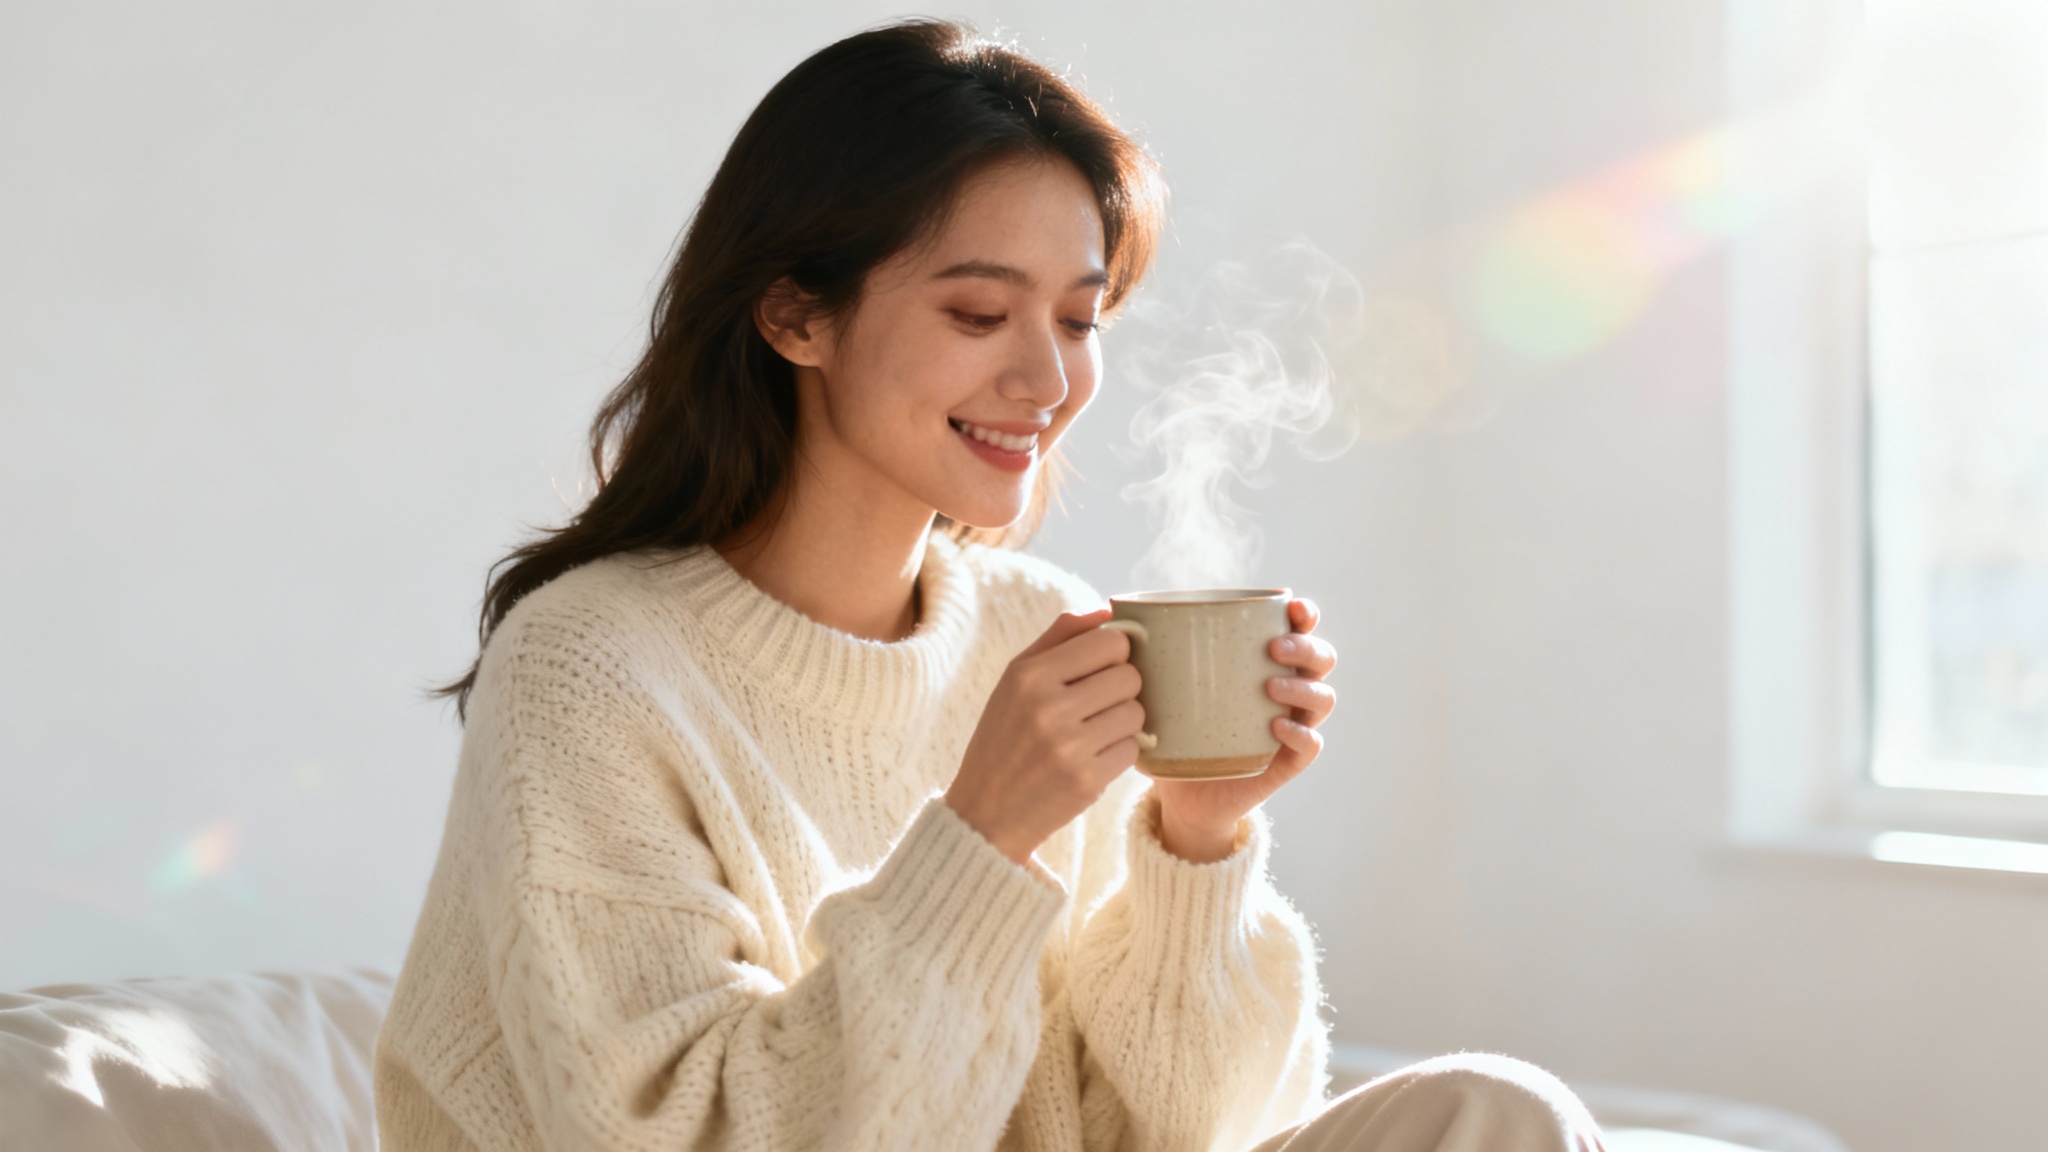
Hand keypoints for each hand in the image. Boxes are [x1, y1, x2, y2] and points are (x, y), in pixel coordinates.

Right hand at [945, 610, 1143, 865]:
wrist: (985, 813)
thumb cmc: (1004, 737)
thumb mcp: (1015, 680)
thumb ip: (1060, 638)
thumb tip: (1108, 609)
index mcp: (1029, 675)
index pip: (1111, 641)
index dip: (1115, 653)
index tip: (1102, 667)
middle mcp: (1048, 708)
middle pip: (1130, 676)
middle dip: (1122, 688)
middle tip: (1097, 703)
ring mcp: (1069, 747)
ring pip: (1137, 713)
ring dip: (1123, 721)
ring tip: (1093, 731)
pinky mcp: (1087, 781)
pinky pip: (1132, 750)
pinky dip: (1119, 753)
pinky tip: (1091, 758)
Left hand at [1153, 598, 1336, 862]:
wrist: (1179, 796)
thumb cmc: (1171, 730)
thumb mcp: (1156, 689)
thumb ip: (1138, 653)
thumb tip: (1105, 612)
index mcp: (1262, 662)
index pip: (1299, 629)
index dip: (1305, 614)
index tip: (1293, 606)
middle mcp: (1285, 690)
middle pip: (1322, 658)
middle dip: (1305, 646)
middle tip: (1273, 647)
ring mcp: (1291, 726)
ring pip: (1323, 698)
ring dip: (1304, 687)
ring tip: (1270, 686)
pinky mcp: (1286, 763)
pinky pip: (1311, 745)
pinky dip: (1300, 734)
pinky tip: (1275, 727)